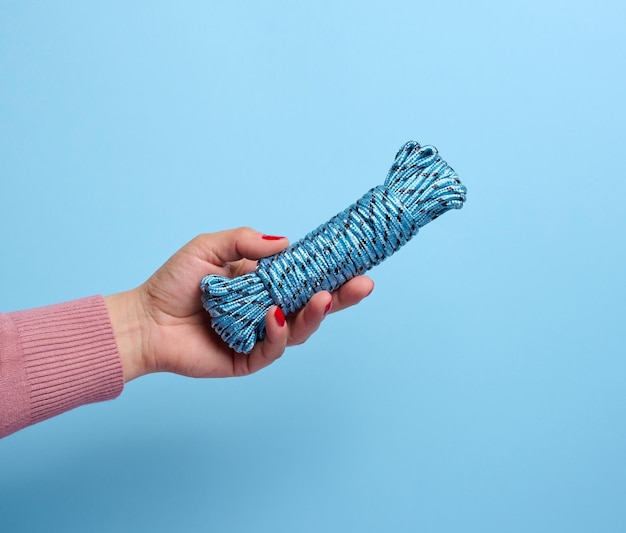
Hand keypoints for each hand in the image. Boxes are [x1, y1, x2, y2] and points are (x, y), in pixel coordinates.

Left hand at [105, 227, 373, 380]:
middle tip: (362, 284)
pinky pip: (273, 348)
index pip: (305, 278)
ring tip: (324, 298)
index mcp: (264, 284)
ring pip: (300, 329)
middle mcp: (268, 309)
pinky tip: (276, 316)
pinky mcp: (248, 359)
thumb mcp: (210, 248)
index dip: (331, 271)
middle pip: (313, 306)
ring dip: (315, 314)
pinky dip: (278, 332)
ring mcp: (260, 335)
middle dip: (341, 296)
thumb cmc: (175, 283)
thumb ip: (246, 242)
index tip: (355, 261)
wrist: (145, 320)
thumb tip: (287, 243)